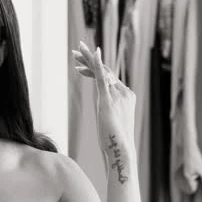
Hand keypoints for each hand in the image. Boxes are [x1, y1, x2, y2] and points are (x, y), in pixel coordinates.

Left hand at [71, 42, 136, 186]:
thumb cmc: (116, 144)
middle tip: (77, 50)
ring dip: (87, 60)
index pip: (109, 79)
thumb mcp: (112, 126)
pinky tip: (91, 53)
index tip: (82, 66)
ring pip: (101, 71)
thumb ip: (108, 116)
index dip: (95, 70)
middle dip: (90, 60)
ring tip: (75, 51)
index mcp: (127, 97)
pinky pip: (102, 77)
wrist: (122, 151)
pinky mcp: (108, 99)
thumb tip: (105, 119)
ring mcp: (118, 95)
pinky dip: (96, 64)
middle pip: (105, 71)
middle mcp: (124, 93)